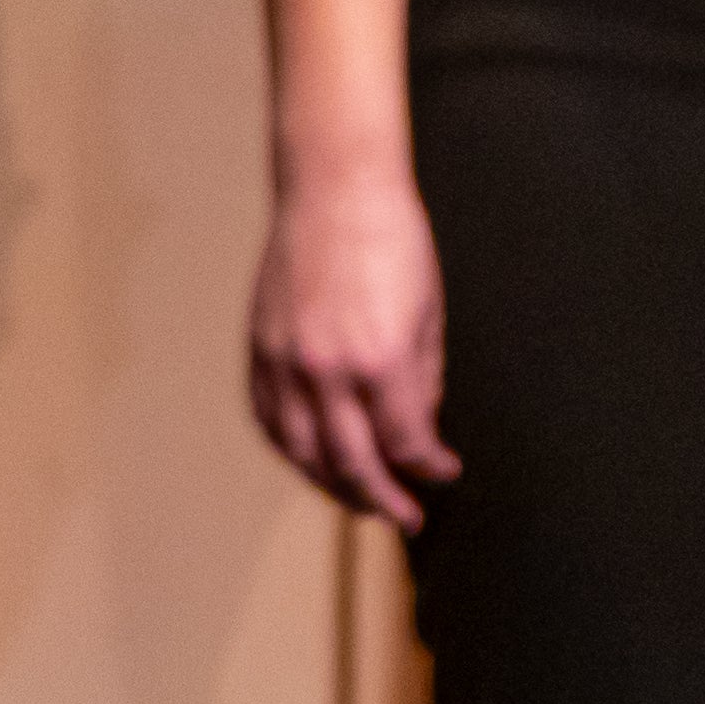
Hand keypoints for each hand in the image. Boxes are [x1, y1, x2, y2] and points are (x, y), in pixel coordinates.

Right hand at [246, 157, 455, 527]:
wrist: (334, 186)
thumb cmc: (392, 238)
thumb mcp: (429, 313)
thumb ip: (424, 380)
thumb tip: (418, 429)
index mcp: (380, 359)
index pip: (406, 443)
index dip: (428, 467)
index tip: (443, 472)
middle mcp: (327, 369)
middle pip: (354, 464)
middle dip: (384, 500)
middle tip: (405, 517)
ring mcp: (285, 361)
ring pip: (304, 453)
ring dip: (334, 486)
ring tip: (359, 500)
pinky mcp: (260, 348)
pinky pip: (270, 420)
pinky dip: (291, 451)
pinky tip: (311, 460)